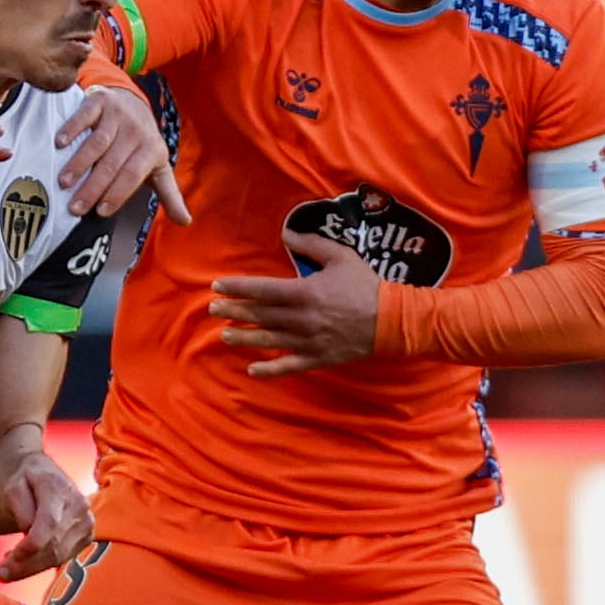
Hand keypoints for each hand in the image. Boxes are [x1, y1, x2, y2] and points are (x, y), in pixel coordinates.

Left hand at [0, 457, 94, 581]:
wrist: (49, 478)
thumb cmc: (27, 481)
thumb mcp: (14, 485)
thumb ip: (19, 506)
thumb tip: (28, 530)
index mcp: (59, 487)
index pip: (49, 523)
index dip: (29, 546)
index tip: (7, 558)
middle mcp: (79, 505)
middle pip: (53, 545)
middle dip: (25, 564)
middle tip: (0, 573)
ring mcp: (86, 522)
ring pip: (59, 557)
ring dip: (31, 567)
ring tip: (7, 566)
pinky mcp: (87, 537)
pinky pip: (63, 559)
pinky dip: (41, 564)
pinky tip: (24, 560)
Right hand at [58, 83, 189, 222]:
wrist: (132, 100)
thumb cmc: (141, 143)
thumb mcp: (159, 166)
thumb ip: (170, 195)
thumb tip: (185, 222)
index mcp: (152, 150)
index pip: (133, 175)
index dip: (117, 194)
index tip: (100, 212)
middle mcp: (136, 131)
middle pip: (112, 163)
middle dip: (93, 188)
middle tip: (74, 207)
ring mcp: (118, 114)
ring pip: (97, 142)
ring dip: (79, 163)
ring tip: (63, 182)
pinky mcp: (100, 100)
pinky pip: (84, 116)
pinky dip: (71, 128)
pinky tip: (59, 144)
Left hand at [210, 230, 383, 377]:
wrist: (391, 320)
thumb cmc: (365, 285)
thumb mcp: (341, 256)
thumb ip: (312, 244)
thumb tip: (287, 234)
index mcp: (305, 292)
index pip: (262, 290)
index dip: (238, 288)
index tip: (217, 286)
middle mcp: (301, 319)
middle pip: (260, 316)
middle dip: (234, 312)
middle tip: (213, 309)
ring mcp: (308, 341)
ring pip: (269, 341)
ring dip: (244, 338)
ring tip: (225, 335)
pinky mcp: (317, 358)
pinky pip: (289, 366)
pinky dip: (270, 370)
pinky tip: (252, 370)